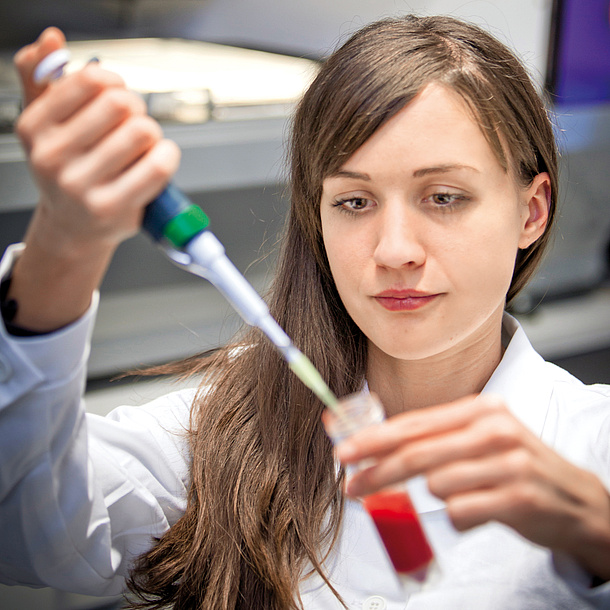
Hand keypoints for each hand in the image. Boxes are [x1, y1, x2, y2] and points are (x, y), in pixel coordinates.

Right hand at [7, 28, 180, 330]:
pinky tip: (158, 161)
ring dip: (153, 135)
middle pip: (122, 105)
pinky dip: (168, 156)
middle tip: (133, 124)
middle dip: (137, 109)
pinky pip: (159, 166)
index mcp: (34, 127)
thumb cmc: (69, 169)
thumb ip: (41, 76)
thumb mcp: (46, 122)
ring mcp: (81, 186)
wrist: (74, 226)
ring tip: (142, 148)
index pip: (92, 82)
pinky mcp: (113, 207)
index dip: (117, 84)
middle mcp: (52, 157)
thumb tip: (51, 39)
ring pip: (143, 132)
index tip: (118, 96)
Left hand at [333, 393, 609, 580]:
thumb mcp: (478, 439)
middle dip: (377, 472)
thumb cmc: (514, 465)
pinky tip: (479, 509)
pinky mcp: (519, 498)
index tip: (344, 452)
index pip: (414, 424)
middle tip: (351, 486)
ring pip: (438, 485)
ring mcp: (509, 463)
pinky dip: (459, 516)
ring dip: (434, 497)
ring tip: (460, 493)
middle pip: (417, 453)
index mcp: (480, 409)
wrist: (576, 498)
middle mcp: (494, 429)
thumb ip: (434, 439)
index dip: (374, 439)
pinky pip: (461, 512)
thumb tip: (375, 447)